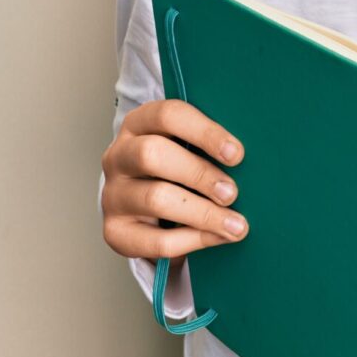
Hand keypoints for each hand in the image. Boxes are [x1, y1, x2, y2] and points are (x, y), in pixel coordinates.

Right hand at [101, 98, 248, 260]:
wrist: (145, 209)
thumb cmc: (177, 169)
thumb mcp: (187, 148)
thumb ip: (208, 146)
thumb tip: (243, 157)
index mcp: (138, 124)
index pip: (167, 116)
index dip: (204, 132)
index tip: (236, 153)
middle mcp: (118, 156)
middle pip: (152, 154)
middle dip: (199, 174)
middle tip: (232, 193)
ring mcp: (113, 195)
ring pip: (155, 198)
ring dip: (202, 213)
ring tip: (236, 224)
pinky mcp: (116, 231)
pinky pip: (155, 240)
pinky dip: (192, 240)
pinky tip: (216, 238)